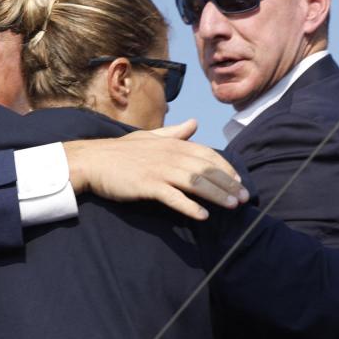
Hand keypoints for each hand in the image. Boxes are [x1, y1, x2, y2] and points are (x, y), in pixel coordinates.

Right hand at [63, 121, 248, 220]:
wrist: (93, 161)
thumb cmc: (121, 152)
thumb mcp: (149, 137)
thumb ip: (174, 132)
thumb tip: (194, 123)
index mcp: (172, 144)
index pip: (207, 154)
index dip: (226, 167)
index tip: (239, 181)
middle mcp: (170, 155)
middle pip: (207, 169)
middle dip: (228, 184)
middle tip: (245, 199)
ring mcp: (159, 170)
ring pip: (196, 182)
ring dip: (216, 194)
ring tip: (232, 207)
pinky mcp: (147, 185)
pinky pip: (173, 197)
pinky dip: (189, 206)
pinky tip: (202, 215)